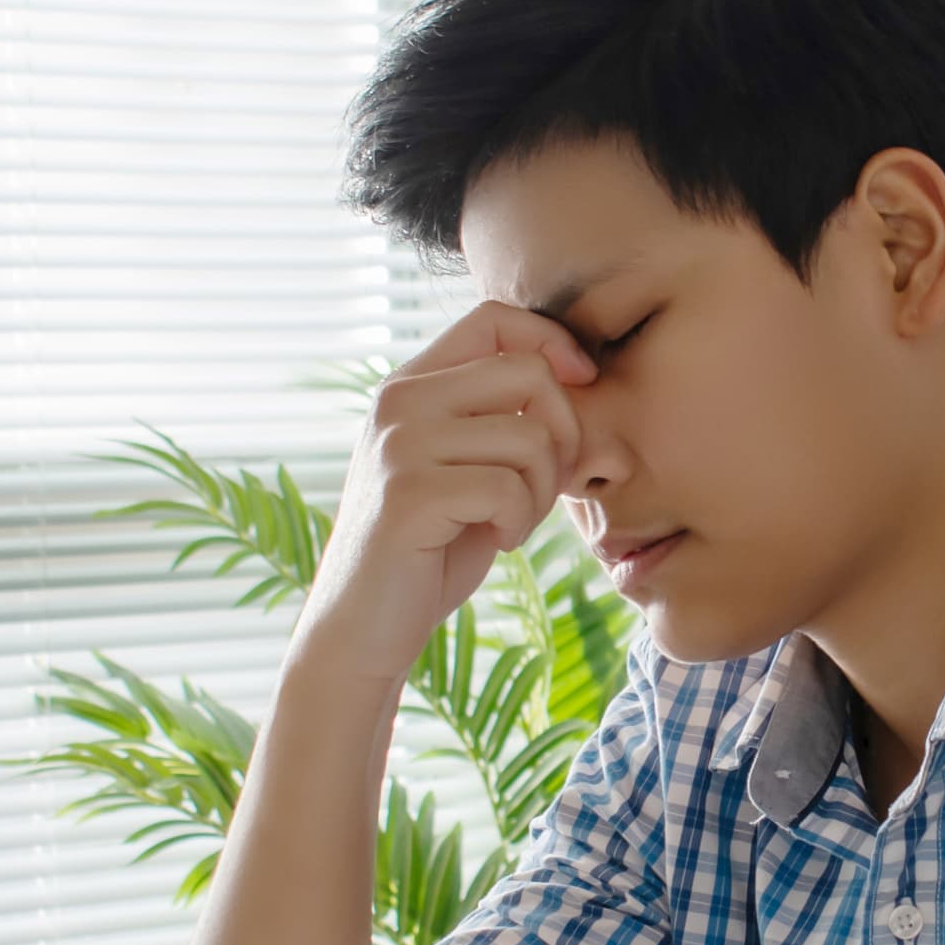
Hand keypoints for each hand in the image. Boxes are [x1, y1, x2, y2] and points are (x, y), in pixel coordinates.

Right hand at [292, 304, 594, 689]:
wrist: (362, 627)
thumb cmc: (429, 550)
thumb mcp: (468, 469)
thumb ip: (506, 419)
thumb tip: (582, 373)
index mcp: (410, 385)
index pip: (494, 318)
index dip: (552, 342)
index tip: (582, 386)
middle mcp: (398, 401)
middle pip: (526, 372)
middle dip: (564, 432)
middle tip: (547, 485)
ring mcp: (399, 445)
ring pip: (529, 437)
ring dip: (541, 491)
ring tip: (511, 521)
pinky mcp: (409, 494)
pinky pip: (509, 487)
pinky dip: (519, 521)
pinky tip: (495, 540)